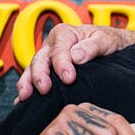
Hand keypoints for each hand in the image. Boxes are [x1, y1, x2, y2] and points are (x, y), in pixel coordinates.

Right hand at [16, 24, 134, 101]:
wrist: (111, 44)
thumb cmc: (107, 41)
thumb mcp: (105, 40)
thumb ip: (92, 47)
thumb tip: (76, 57)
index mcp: (64, 34)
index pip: (58, 51)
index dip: (62, 65)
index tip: (69, 79)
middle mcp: (51, 44)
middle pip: (40, 59)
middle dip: (40, 75)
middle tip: (44, 90)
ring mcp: (47, 57)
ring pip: (32, 69)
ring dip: (27, 83)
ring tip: (25, 97)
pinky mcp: (47, 69)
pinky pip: (33, 78)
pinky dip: (27, 88)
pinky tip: (23, 101)